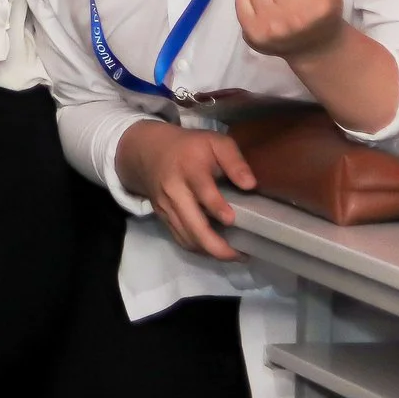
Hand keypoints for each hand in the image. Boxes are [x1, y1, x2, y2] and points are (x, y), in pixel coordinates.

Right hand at [113, 119, 254, 260]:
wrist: (148, 151)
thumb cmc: (190, 147)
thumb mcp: (214, 142)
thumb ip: (234, 160)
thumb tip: (250, 184)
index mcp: (189, 168)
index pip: (201, 190)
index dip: (215, 206)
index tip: (231, 219)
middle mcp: (174, 191)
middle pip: (192, 224)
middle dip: (215, 245)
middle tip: (241, 255)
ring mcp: (166, 207)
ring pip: (187, 237)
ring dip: (210, 252)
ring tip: (235, 255)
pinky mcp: (163, 217)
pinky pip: (180, 239)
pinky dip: (199, 250)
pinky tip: (216, 250)